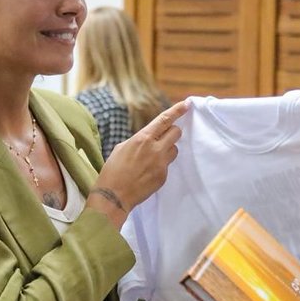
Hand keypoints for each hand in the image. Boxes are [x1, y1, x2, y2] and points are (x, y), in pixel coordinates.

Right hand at [88, 99, 189, 227]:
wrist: (114, 196)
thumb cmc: (112, 170)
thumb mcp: (122, 148)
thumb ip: (140, 140)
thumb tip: (149, 138)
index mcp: (143, 138)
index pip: (165, 120)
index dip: (177, 110)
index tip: (187, 104)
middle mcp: (155, 149)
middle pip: (176, 133)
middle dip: (172, 132)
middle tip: (164, 137)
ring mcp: (161, 164)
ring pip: (174, 149)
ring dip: (167, 149)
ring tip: (152, 158)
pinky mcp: (163, 177)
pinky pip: (168, 165)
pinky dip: (161, 165)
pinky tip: (148, 172)